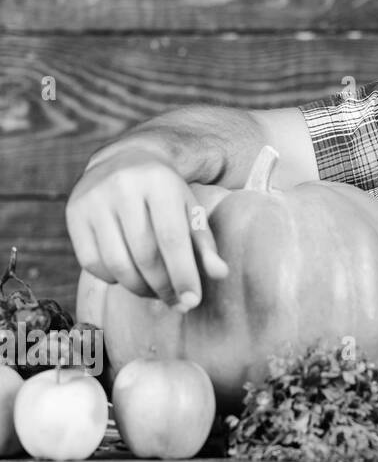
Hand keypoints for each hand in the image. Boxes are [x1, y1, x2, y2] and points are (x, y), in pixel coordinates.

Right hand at [65, 147, 227, 308]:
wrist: (125, 159)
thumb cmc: (166, 194)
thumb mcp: (190, 210)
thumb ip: (205, 243)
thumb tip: (220, 274)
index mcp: (160, 183)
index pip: (172, 238)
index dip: (183, 274)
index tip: (192, 301)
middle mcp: (123, 187)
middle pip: (144, 255)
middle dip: (163, 286)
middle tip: (175, 301)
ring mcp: (94, 199)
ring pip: (117, 263)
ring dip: (138, 288)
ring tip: (154, 292)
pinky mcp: (73, 213)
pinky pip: (91, 261)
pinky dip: (112, 278)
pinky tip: (127, 276)